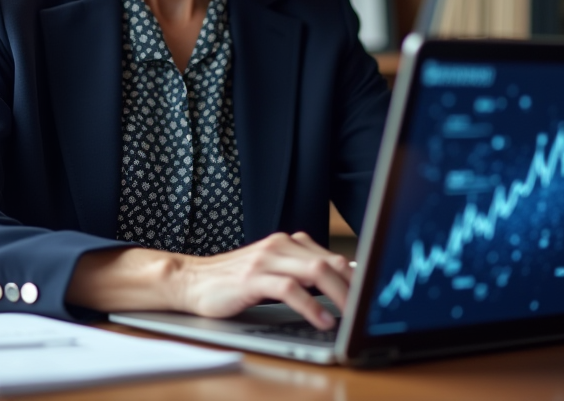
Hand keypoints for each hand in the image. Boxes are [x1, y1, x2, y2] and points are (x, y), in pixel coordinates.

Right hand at [173, 232, 352, 329]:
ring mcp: (266, 260)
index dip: (356, 276)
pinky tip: (322, 320)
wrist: (191, 280)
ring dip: (339, 295)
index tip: (372, 296)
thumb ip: (302, 273)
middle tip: (367, 309)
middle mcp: (280, 246)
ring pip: (315, 271)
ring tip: (351, 316)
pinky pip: (290, 289)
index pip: (333, 255)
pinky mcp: (252, 278)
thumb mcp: (272, 273)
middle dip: (354, 286)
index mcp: (287, 243)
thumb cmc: (232, 281)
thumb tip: (342, 280)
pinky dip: (311, 306)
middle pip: (330, 261)